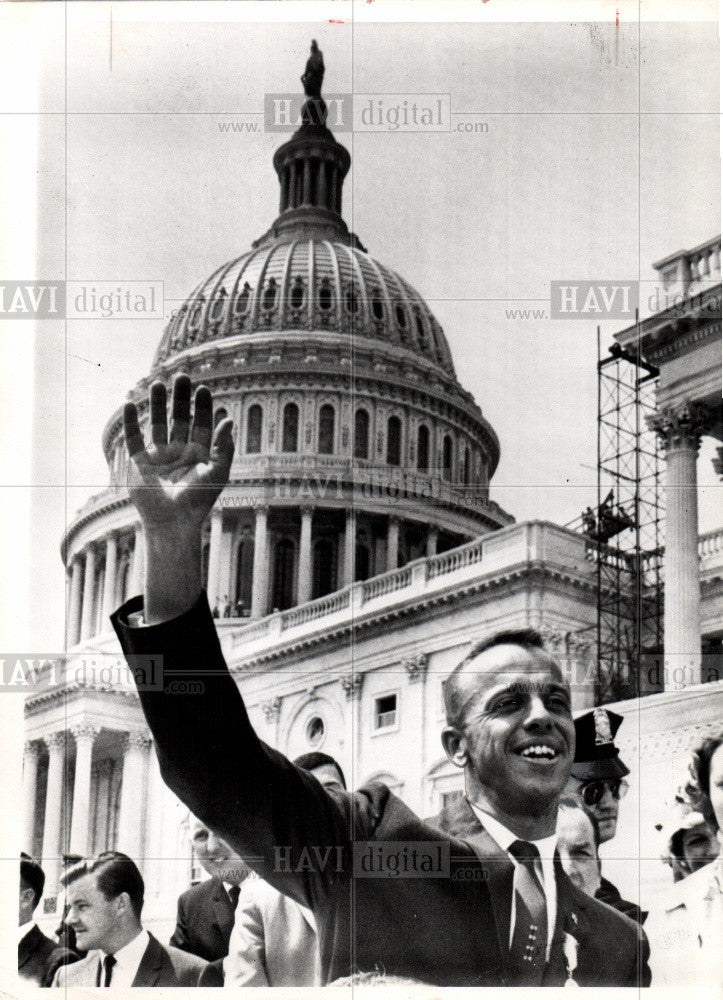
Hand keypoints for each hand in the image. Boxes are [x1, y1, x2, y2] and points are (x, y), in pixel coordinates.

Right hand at [123, 374, 233, 533]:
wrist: (172, 522)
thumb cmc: (198, 502)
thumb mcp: (218, 473)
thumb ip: (224, 448)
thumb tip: (228, 420)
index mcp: (199, 453)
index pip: (201, 423)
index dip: (202, 406)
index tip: (203, 388)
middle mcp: (179, 451)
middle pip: (179, 418)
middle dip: (180, 398)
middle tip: (182, 376)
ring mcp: (158, 456)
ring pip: (157, 423)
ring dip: (157, 404)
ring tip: (158, 383)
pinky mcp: (140, 463)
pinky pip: (134, 438)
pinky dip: (130, 423)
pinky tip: (129, 404)